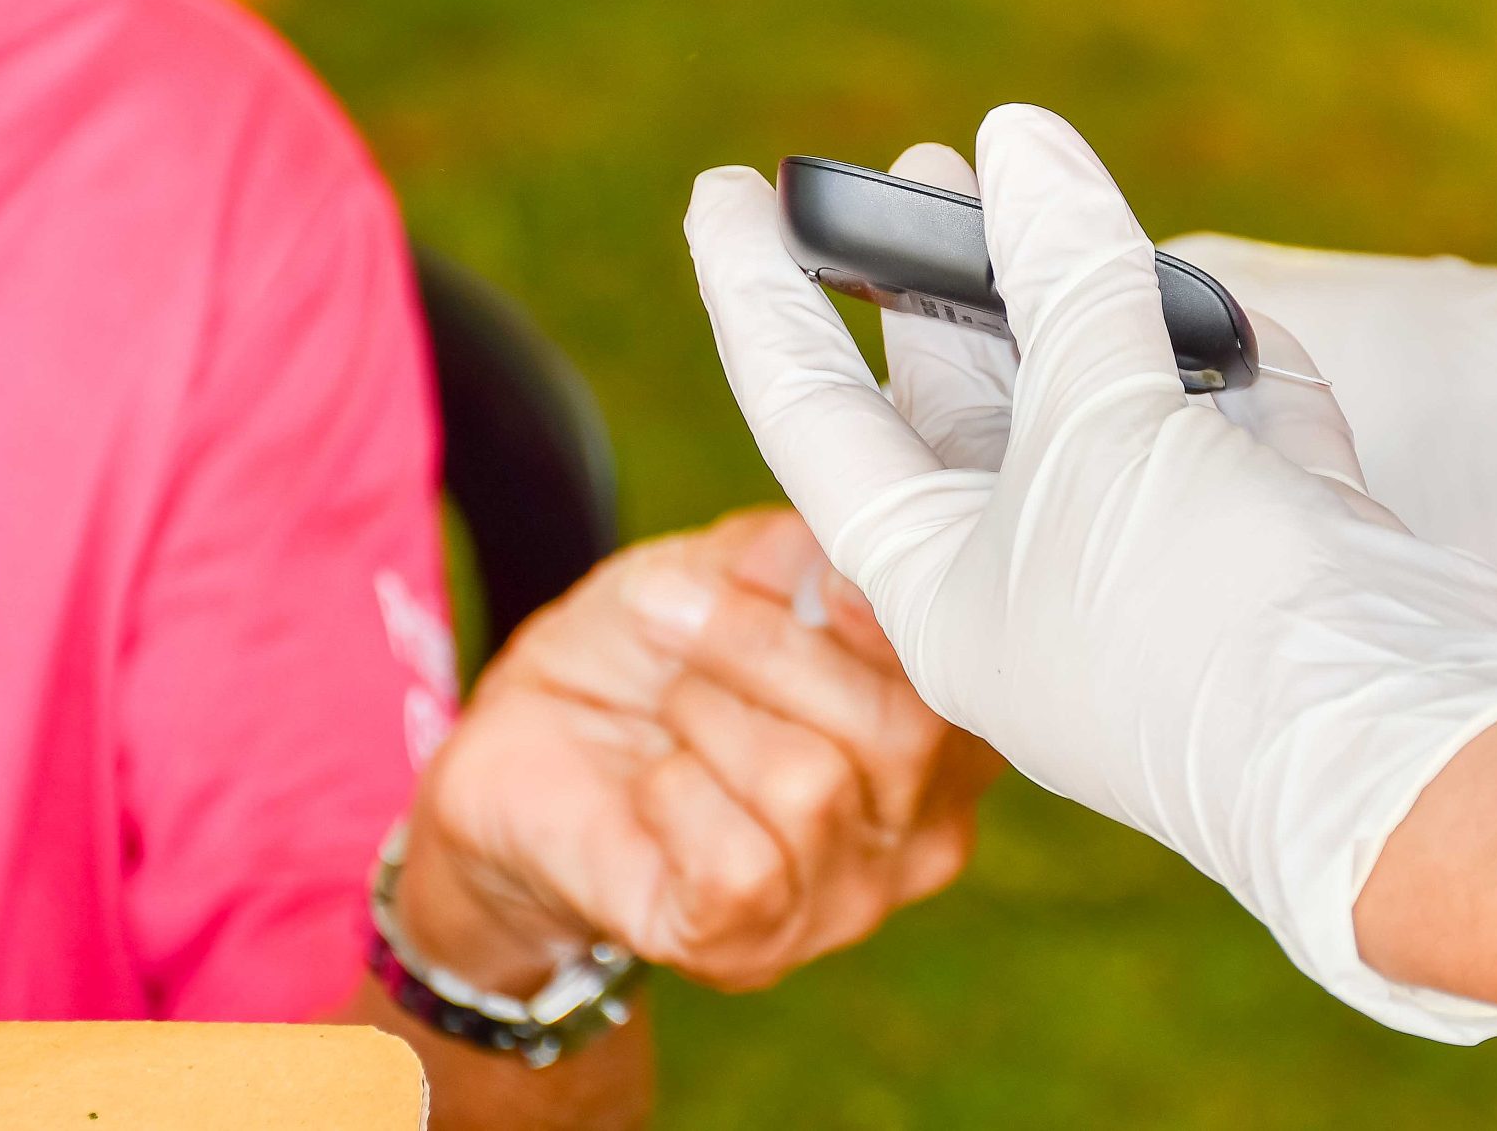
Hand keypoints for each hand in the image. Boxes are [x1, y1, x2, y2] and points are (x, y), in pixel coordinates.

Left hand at [395, 507, 996, 996]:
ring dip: (708, 717)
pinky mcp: (751, 949)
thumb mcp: (723, 567)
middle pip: (901, 731)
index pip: (967, 678)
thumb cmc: (651, 657)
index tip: (823, 577)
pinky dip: (675, 796)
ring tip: (671, 706)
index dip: (897, 621)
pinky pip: (739, 863)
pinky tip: (655, 787)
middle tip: (679, 615)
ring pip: (809, 789)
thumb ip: (800, 553)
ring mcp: (845, 902)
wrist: (529, 754)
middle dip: (768, 648)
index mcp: (945, 733)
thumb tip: (846, 548)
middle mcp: (923, 829)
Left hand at [686, 104, 1496, 1040]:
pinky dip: (1218, 358)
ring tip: (1048, 180)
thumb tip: (1016, 140)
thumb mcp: (1097, 432)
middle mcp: (1036, 577)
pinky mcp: (1279, 549)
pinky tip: (1211, 302)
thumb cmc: (1201, 622)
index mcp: (939, 584)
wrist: (1407, 760)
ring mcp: (1162, 564)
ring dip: (1082, 295)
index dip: (760, 297)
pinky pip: (1226, 425)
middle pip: (961, 399)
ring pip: (1101, 400)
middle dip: (938, 277)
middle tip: (922, 160)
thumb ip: (1060, 278)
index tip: (721, 191)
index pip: (814, 414)